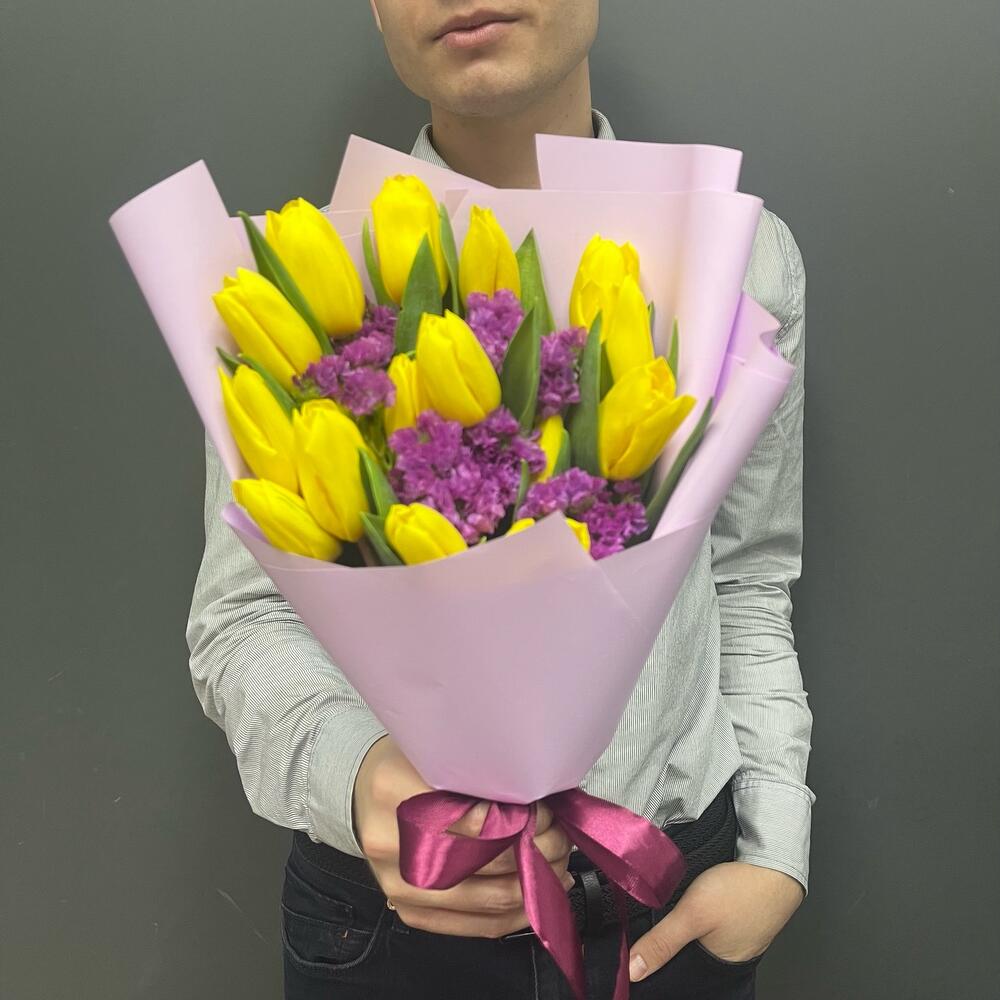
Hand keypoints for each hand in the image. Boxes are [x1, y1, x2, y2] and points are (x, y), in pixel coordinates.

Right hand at [352, 735, 574, 937]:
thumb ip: (473, 770)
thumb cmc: (406, 766)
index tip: (545, 807)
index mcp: (393, 788)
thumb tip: (535, 794)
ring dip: (534, 883)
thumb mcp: (432, 750)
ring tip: (559, 863)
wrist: (360, 793)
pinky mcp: (411, 912)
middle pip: (482, 859)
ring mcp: (398, 884)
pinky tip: (540, 893)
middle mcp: (391, 842)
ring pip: (486, 898)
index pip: (469, 813)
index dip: (519, 815)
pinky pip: (477, 925)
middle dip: (535, 849)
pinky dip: (517, 913)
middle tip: (561, 834)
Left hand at [628, 861, 804, 980]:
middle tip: (655, 919)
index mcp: (717, 967)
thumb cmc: (741, 889)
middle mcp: (727, 956)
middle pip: (686, 953)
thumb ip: (662, 942)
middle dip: (669, 939)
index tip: (640, 947)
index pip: (678, 972)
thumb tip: (633, 970)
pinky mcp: (738, 916)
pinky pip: (712, 920)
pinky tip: (693, 896)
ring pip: (698, 934)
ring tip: (674, 904)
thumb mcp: (692, 914)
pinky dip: (700, 910)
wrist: (775, 862)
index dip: (658, 959)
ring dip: (685, 922)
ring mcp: (735, 935)